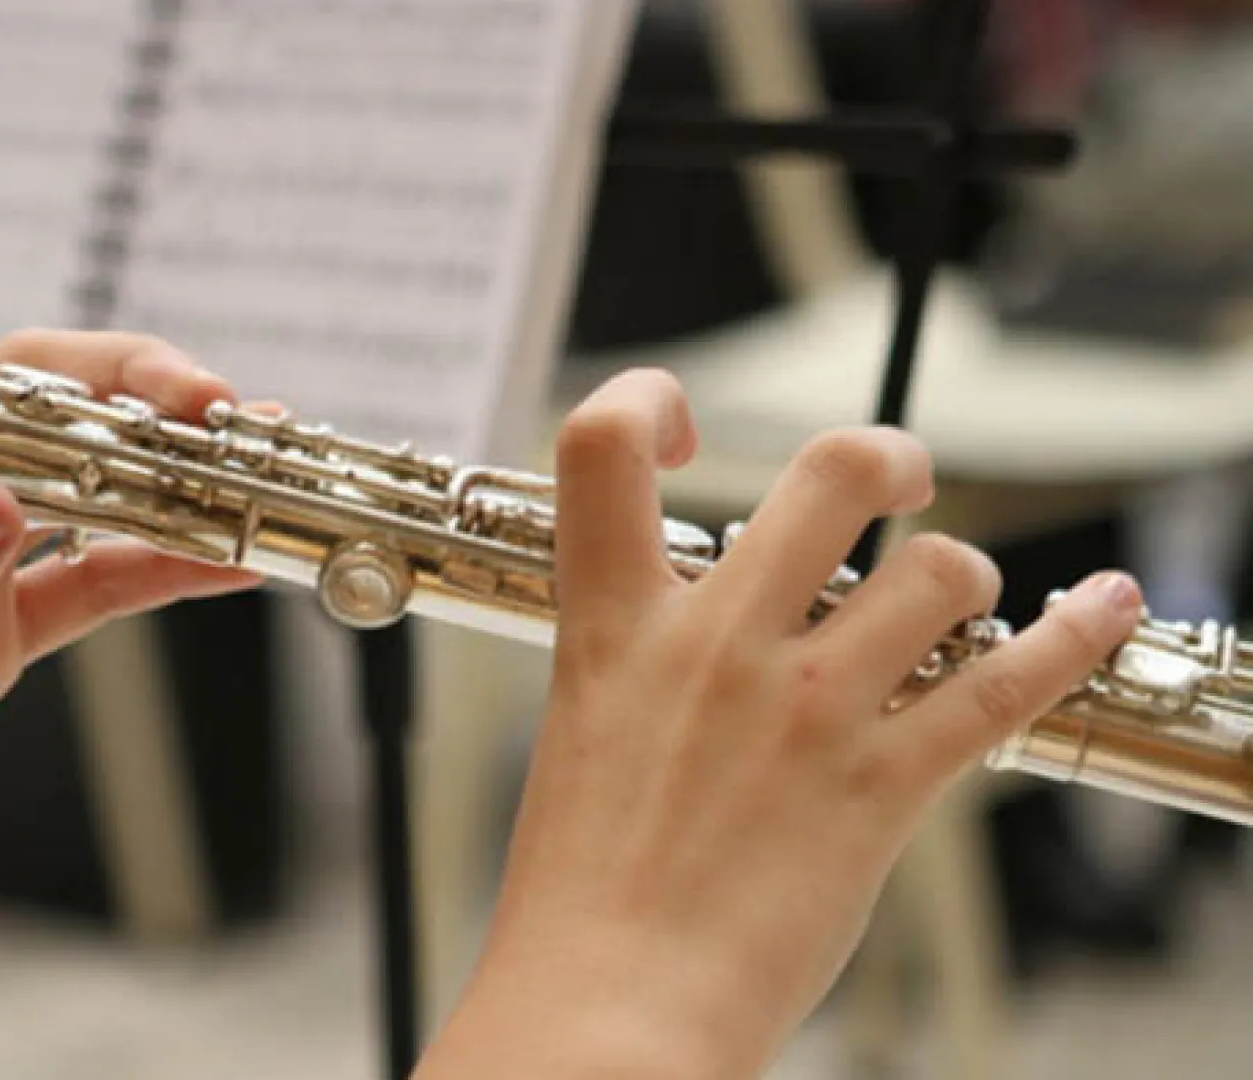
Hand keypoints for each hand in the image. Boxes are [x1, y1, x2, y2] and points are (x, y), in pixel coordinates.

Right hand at [416, 369, 1140, 1078]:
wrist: (609, 1009)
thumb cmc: (584, 893)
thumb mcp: (585, 736)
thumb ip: (646, 658)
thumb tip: (712, 614)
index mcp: (614, 627)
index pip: (600, 443)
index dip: (651, 400)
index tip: (690, 429)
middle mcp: (715, 644)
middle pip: (833, 470)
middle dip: (886, 456)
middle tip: (894, 480)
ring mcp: (805, 709)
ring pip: (941, 570)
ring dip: (961, 577)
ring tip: (949, 608)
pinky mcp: (881, 785)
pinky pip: (1006, 679)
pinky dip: (1074, 633)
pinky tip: (1101, 605)